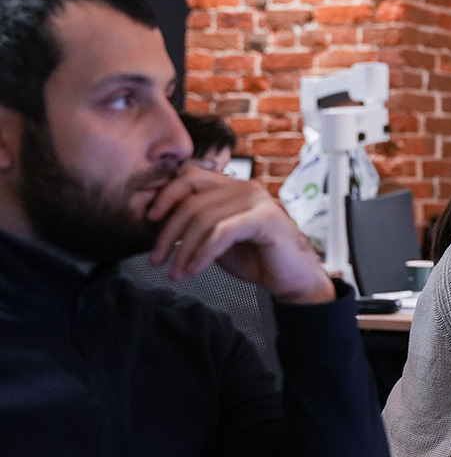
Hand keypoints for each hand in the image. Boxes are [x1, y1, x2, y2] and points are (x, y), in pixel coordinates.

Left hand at [146, 167, 334, 304]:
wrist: (293, 279)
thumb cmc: (259, 259)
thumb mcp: (219, 238)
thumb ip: (198, 225)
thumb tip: (161, 224)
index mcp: (233, 186)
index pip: (190, 177)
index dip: (166, 196)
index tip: (150, 220)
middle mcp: (245, 188)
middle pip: (192, 201)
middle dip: (168, 233)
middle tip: (157, 259)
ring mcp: (256, 201)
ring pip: (204, 218)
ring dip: (184, 250)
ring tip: (177, 272)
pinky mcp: (264, 219)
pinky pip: (222, 232)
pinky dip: (203, 253)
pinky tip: (195, 269)